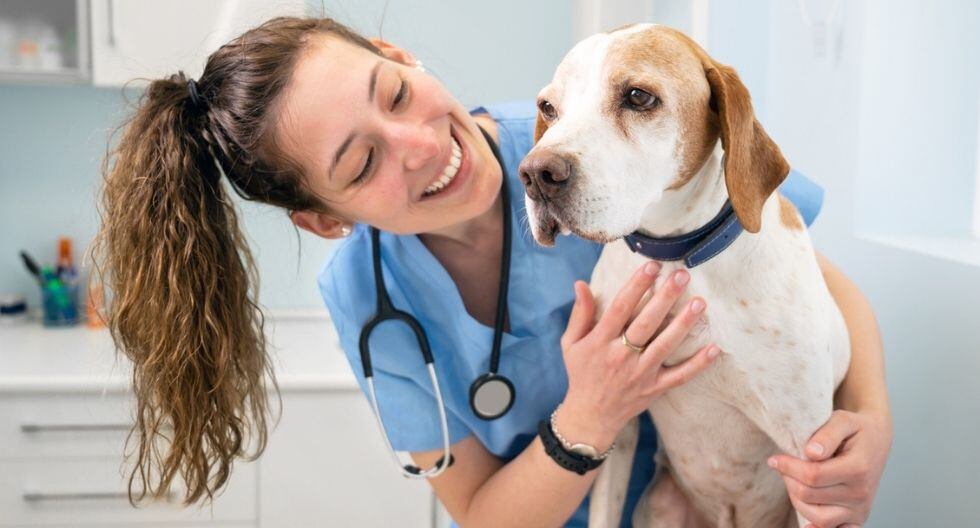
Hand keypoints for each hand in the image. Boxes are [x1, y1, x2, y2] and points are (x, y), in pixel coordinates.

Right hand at [556, 262, 719, 450]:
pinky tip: (714, 348)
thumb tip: (581, 284)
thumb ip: (580, 314)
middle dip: (665, 297)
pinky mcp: (654, 388)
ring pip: (665, 345)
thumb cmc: (581, 373)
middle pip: (646, 322)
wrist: (590, 416)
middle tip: (681, 275)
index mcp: (600, 342)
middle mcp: (621, 356)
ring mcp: (640, 374)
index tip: (651, 266)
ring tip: (700, 302)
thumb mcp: (571, 343)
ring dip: (683, 324)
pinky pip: (680, 376)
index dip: (636, 285)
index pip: (620, 308)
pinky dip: (698, 364)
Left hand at [768, 409, 892, 527]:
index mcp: (858, 468)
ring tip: (793, 481)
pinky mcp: (857, 517)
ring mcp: (860, 508)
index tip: (775, 459)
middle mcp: (861, 493)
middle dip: (789, 480)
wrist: (876, 438)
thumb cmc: (856, 428)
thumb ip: (827, 434)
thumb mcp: (843, 420)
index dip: (788, 467)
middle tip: (783, 466)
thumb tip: (811, 453)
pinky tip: (807, 524)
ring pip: (818, 517)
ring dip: (797, 500)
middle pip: (810, 496)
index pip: (812, 475)